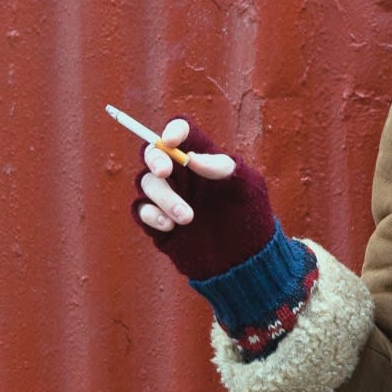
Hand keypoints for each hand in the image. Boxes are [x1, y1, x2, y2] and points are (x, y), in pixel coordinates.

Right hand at [130, 117, 275, 280]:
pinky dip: (150, 215)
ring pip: (147, 183)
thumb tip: (191, 158)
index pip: (182, 132)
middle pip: (153, 153)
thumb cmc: (251, 217)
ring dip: (164, 197)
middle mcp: (181, 174)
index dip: (173, 131)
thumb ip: (223, 167)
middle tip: (166, 171)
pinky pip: (141, 210)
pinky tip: (169, 226)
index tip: (172, 140)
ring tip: (188, 218)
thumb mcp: (248, 188)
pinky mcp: (158, 221)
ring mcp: (167, 197)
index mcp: (203, 157)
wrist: (246, 261)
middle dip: (155, 159)